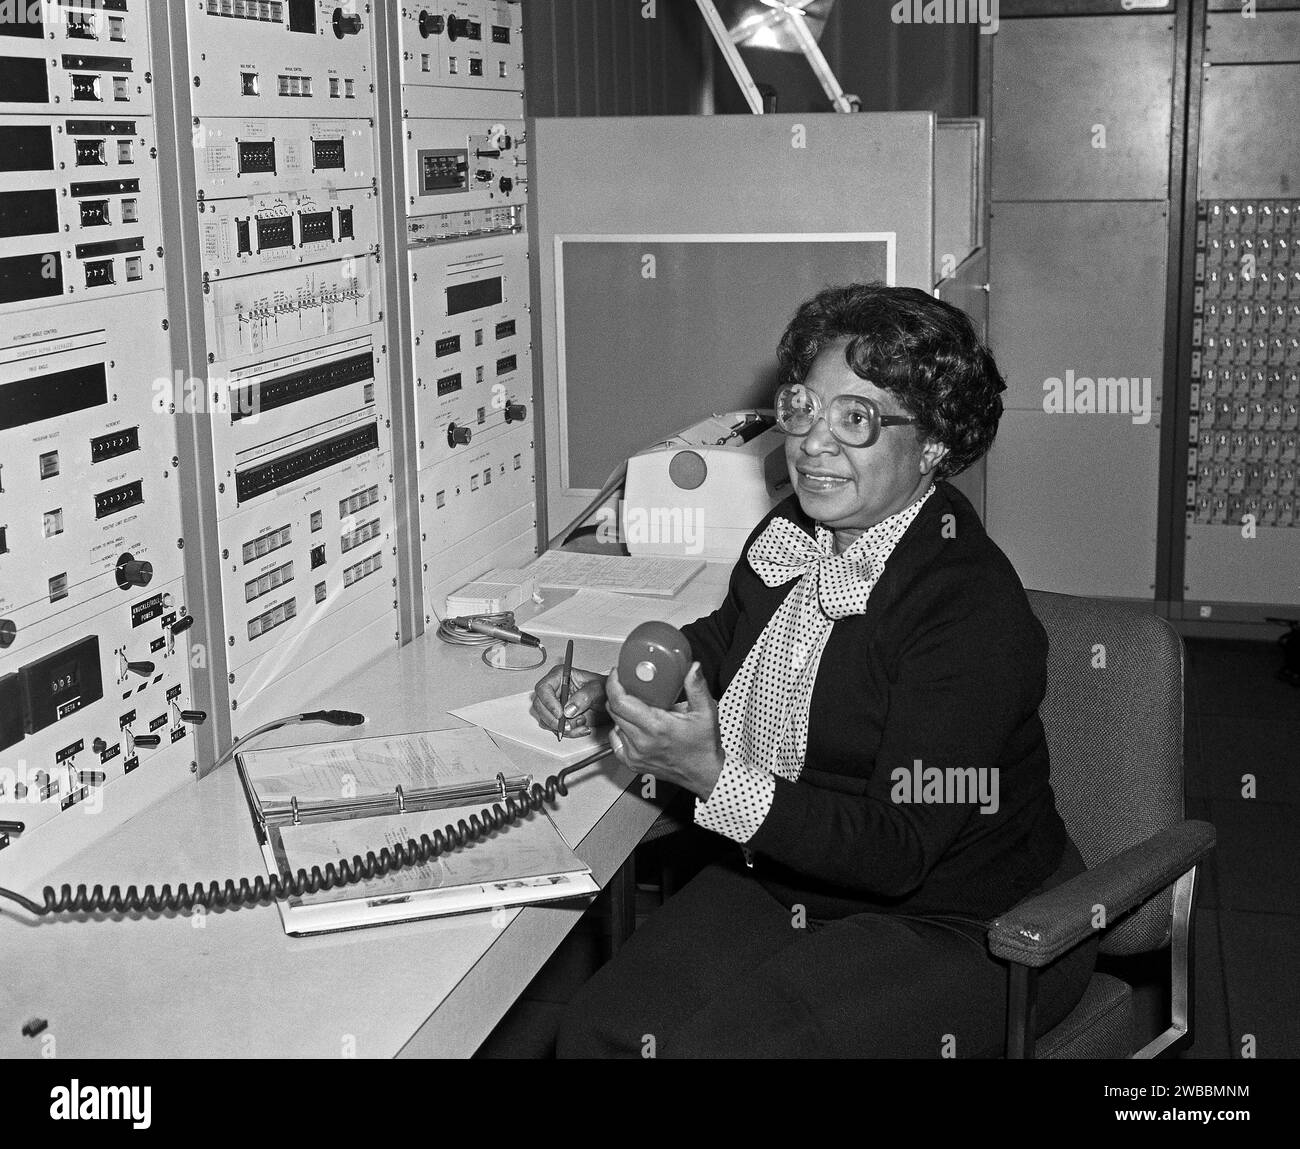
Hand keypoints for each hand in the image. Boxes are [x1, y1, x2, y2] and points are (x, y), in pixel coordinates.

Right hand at [530, 665, 607, 736]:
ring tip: (582, 722)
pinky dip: (570, 732)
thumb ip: (584, 697)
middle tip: (568, 725)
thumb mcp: (598, 689)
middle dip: (553, 719)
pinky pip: (556, 729)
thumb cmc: (603, 690)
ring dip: (563, 727)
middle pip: (540, 706)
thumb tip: (568, 709)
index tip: (560, 714)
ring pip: (546, 720)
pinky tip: (582, 727)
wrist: (609, 702)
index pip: (544, 688)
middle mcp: (555, 690)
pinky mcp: (560, 718)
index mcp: (560, 676)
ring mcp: (556, 705)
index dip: (548, 702)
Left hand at [605, 662, 723, 799]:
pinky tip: (634, 725)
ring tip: (637, 706)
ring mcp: (635, 754)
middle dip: (618, 693)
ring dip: (621, 711)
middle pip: (614, 710)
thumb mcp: (706, 712)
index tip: (618, 674)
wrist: (704, 774)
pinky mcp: (632, 762)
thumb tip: (692, 668)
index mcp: (657, 727)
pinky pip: (616, 740)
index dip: (614, 684)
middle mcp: (642, 741)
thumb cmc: (704, 747)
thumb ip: (697, 687)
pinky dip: (621, 729)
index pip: (620, 702)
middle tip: (629, 685)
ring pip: (615, 724)